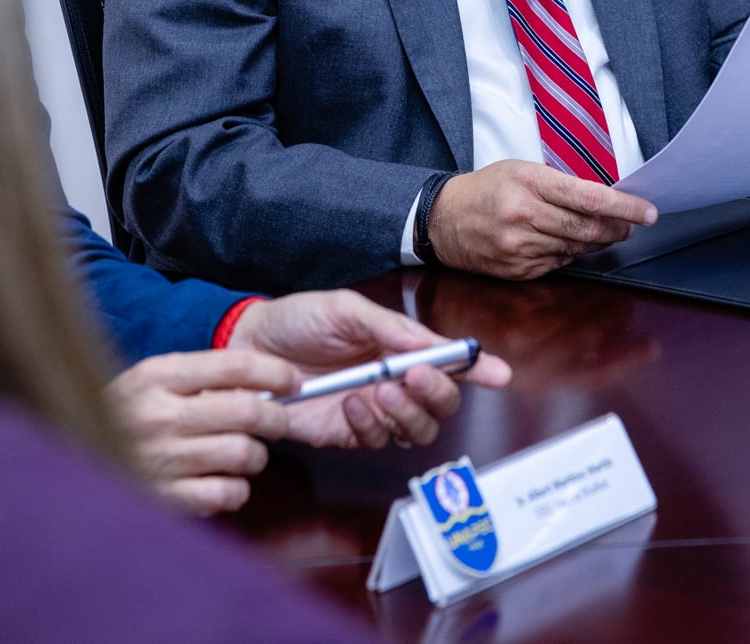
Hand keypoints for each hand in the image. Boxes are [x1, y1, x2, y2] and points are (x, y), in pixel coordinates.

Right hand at [106, 348, 297, 515]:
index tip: (292, 379)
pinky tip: (226, 481)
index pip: (233, 365)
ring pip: (243, 454)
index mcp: (157, 377)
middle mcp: (160, 416)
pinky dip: (237, 489)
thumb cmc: (123, 417)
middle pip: (248, 412)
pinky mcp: (164, 499)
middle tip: (279, 420)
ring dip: (256, 455)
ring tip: (246, 452)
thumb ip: (197, 378)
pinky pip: (226, 493)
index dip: (273, 371)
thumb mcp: (150, 382)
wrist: (70, 461)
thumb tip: (261, 381)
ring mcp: (162, 460)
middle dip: (276, 417)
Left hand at [229, 289, 510, 448]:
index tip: (498, 374)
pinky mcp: (346, 433)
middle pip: (441, 404)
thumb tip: (432, 344)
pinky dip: (370, 425)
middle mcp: (393, 381)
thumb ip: (390, 327)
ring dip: (405, 412)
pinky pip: (375, 440)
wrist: (250, 346)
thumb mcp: (346, 308)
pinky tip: (350, 404)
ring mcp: (372, 410)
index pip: (449, 361)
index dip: (478, 369)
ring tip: (378, 390)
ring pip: (416, 429)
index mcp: (399, 346)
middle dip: (437, 394)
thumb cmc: (299, 319)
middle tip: (413, 378)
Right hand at [427, 159, 657, 277]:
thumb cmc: (486, 189)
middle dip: (618, 229)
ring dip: (595, 243)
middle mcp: (524, 215)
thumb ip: (560, 184)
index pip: (589, 197)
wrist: (442, 219)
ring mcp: (520, 247)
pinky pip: (558, 264)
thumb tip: (604, 201)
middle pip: (589, 229)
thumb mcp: (521, 170)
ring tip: (598, 232)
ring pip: (576, 249)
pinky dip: (568, 254)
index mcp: (529, 182)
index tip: (648, 212)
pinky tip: (562, 243)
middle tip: (630, 225)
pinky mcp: (517, 270)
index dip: (625, 207)